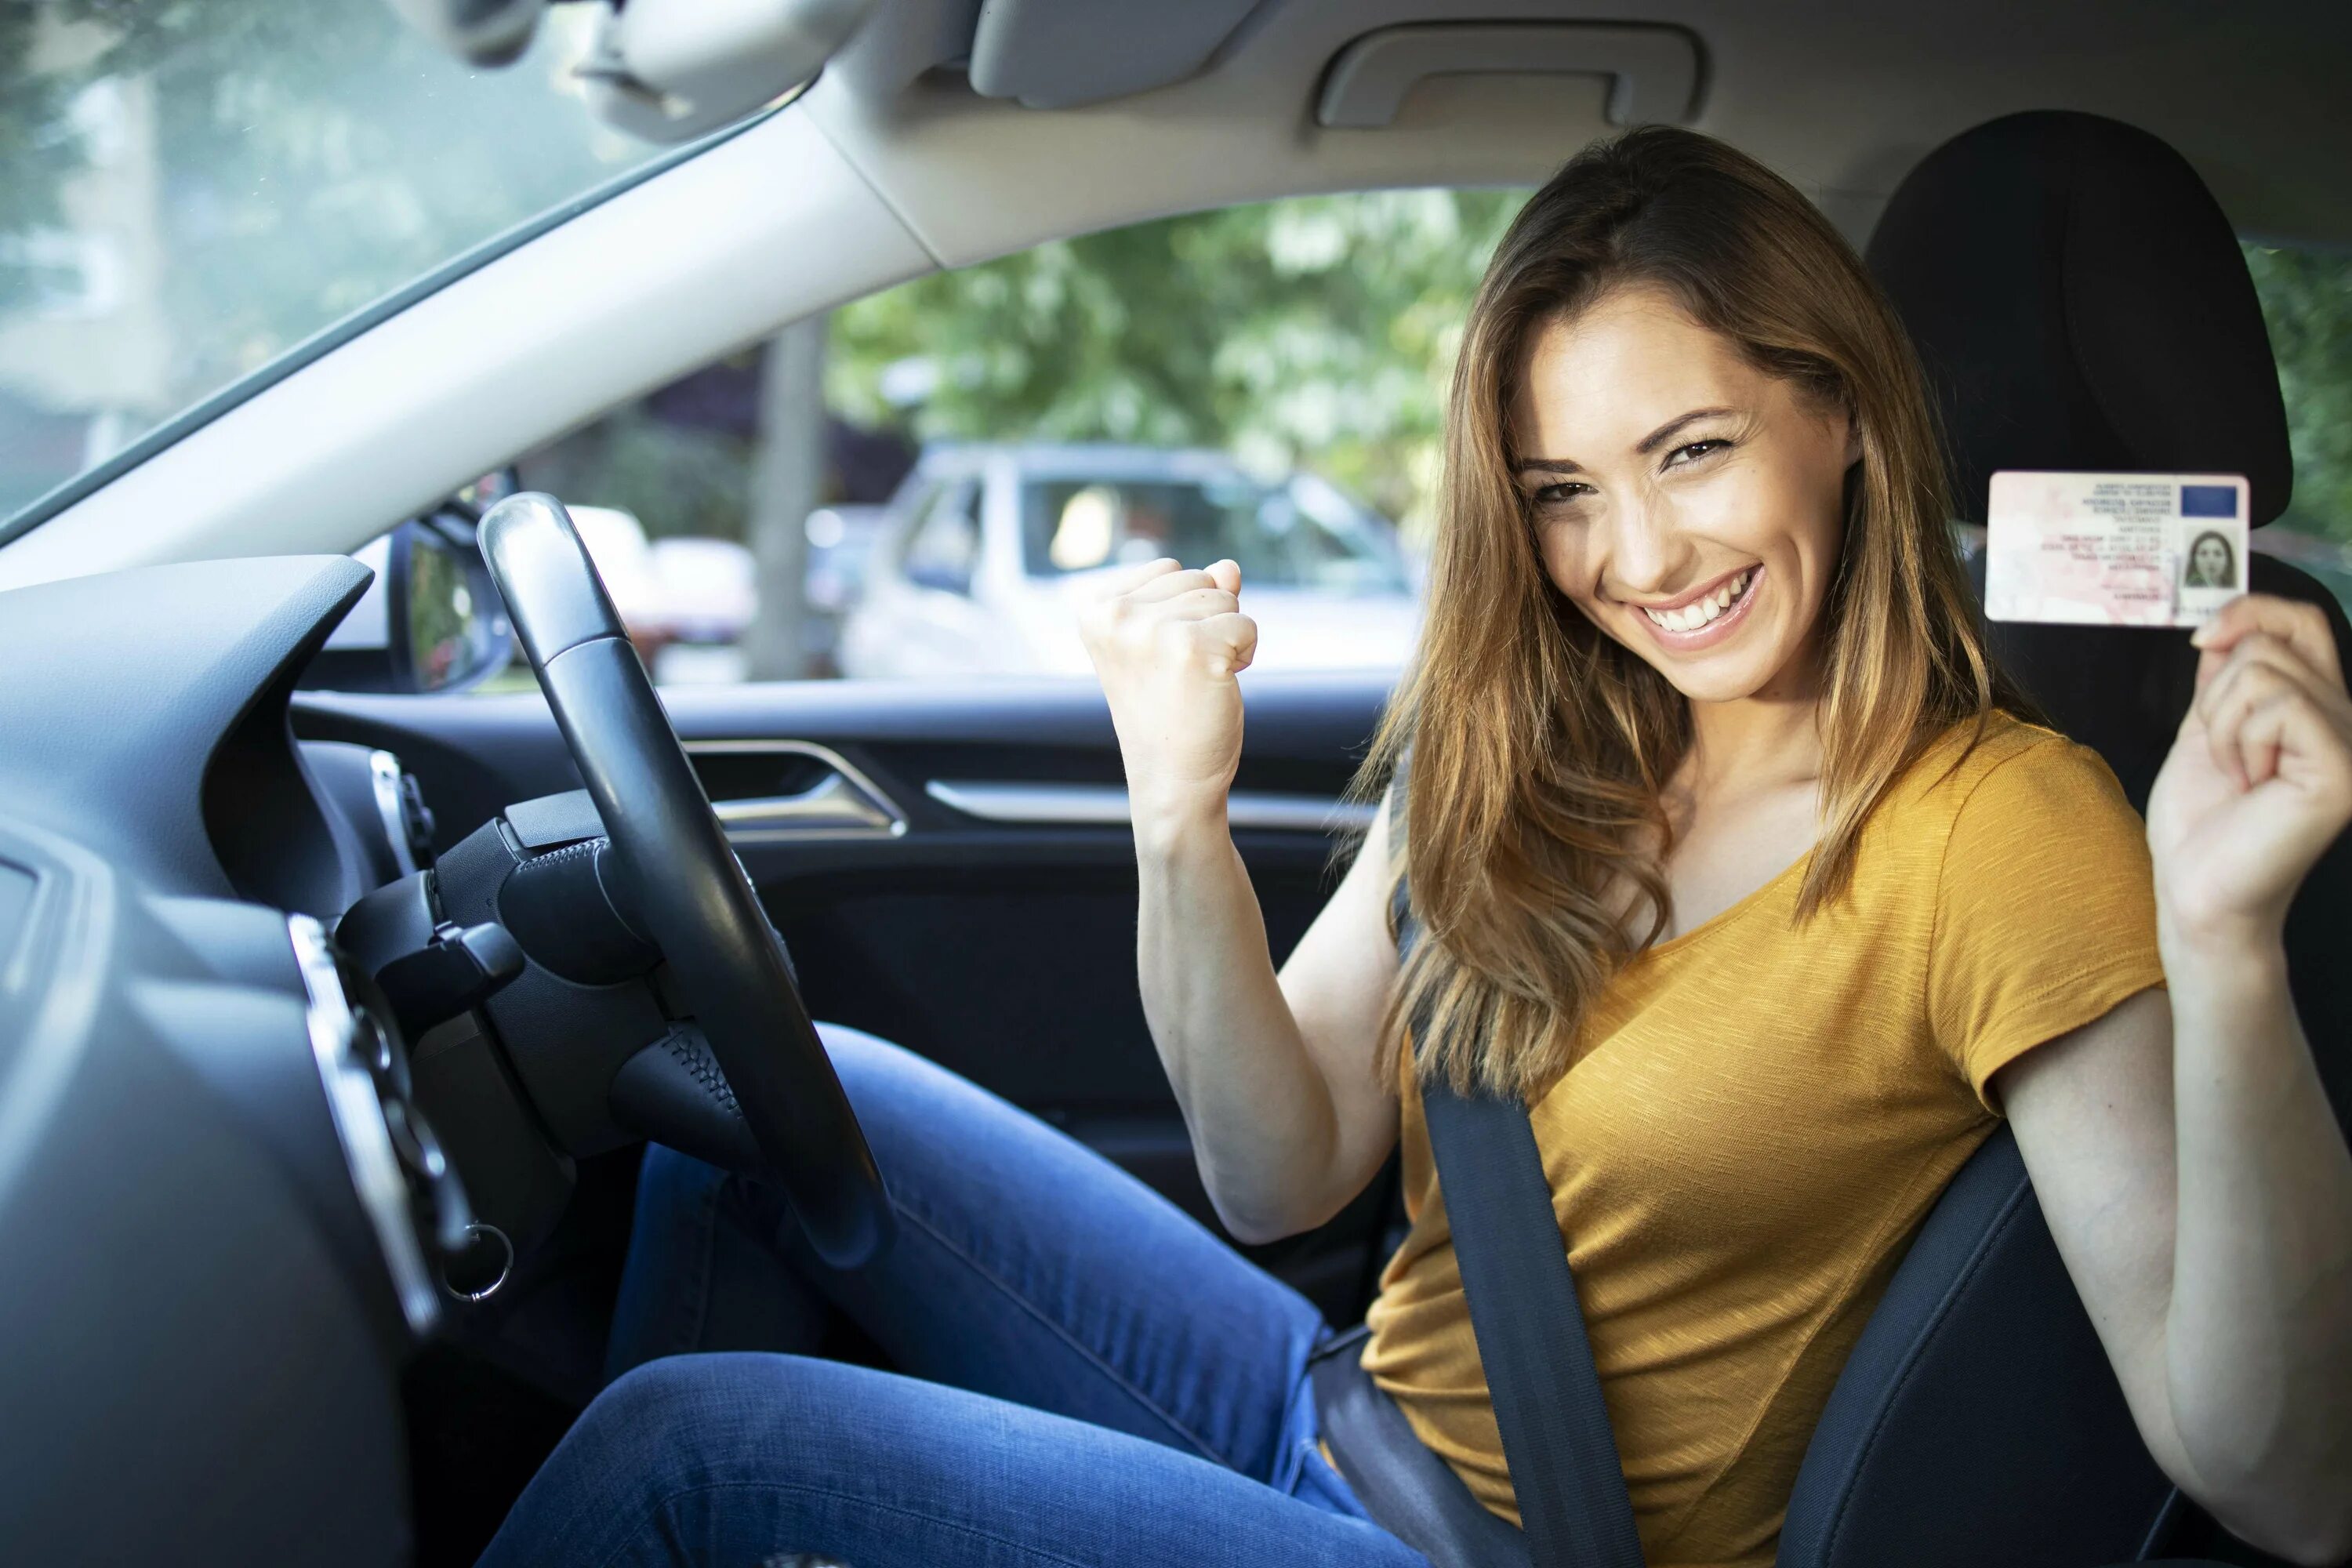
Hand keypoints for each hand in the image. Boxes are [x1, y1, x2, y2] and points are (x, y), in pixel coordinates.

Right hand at [1078, 558, 1257, 823]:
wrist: (1172, 778)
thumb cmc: (1169, 711)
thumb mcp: (1168, 641)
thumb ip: (1194, 596)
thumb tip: (1229, 567)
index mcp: (1096, 609)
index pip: (1169, 568)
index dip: (1183, 610)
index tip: (1162, 656)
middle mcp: (1116, 615)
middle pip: (1199, 578)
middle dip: (1208, 621)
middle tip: (1183, 673)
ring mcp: (1153, 630)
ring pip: (1226, 599)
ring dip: (1227, 639)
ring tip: (1198, 680)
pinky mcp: (1193, 648)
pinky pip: (1246, 625)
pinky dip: (1245, 654)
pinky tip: (1218, 685)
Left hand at [2146, 594, 2351, 944]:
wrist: (2197, 888)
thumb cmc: (2200, 820)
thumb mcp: (2206, 728)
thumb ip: (2223, 679)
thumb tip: (2224, 626)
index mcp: (2317, 706)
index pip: (2302, 621)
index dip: (2251, 611)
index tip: (2204, 641)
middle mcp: (2346, 718)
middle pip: (2272, 642)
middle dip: (2217, 691)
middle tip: (2221, 749)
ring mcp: (2351, 743)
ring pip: (2265, 672)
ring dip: (2222, 723)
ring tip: (2236, 773)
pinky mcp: (2343, 768)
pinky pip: (2277, 708)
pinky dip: (2238, 743)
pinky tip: (2249, 785)